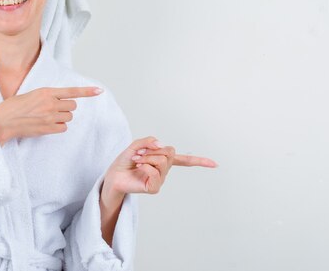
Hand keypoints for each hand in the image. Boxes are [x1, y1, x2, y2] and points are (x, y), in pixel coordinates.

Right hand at [0, 86, 101, 145]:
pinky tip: (47, 125)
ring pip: (68, 117)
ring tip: (47, 117)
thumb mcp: (30, 94)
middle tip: (54, 109)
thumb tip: (58, 100)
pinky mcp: (48, 129)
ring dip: (62, 117)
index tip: (99, 90)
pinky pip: (63, 128)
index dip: (87, 91)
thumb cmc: (13, 107)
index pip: (71, 91)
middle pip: (72, 106)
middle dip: (66, 107)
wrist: (2, 122)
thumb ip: (46, 96)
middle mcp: (50, 103)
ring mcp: (50, 117)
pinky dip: (58, 127)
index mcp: (46, 92)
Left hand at [101, 136, 216, 198]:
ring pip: (162, 160)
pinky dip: (145, 166)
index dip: (200, 161)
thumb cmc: (124, 162)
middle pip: (169, 153)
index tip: (215, 164)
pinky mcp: (154, 187)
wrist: (113, 176)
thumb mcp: (136, 146)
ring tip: (137, 161)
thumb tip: (162, 144)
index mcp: (163, 160)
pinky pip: (155, 171)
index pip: (184, 161)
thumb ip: (149, 141)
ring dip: (146, 157)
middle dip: (153, 150)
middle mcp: (164, 170)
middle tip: (139, 154)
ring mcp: (160, 180)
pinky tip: (138, 169)